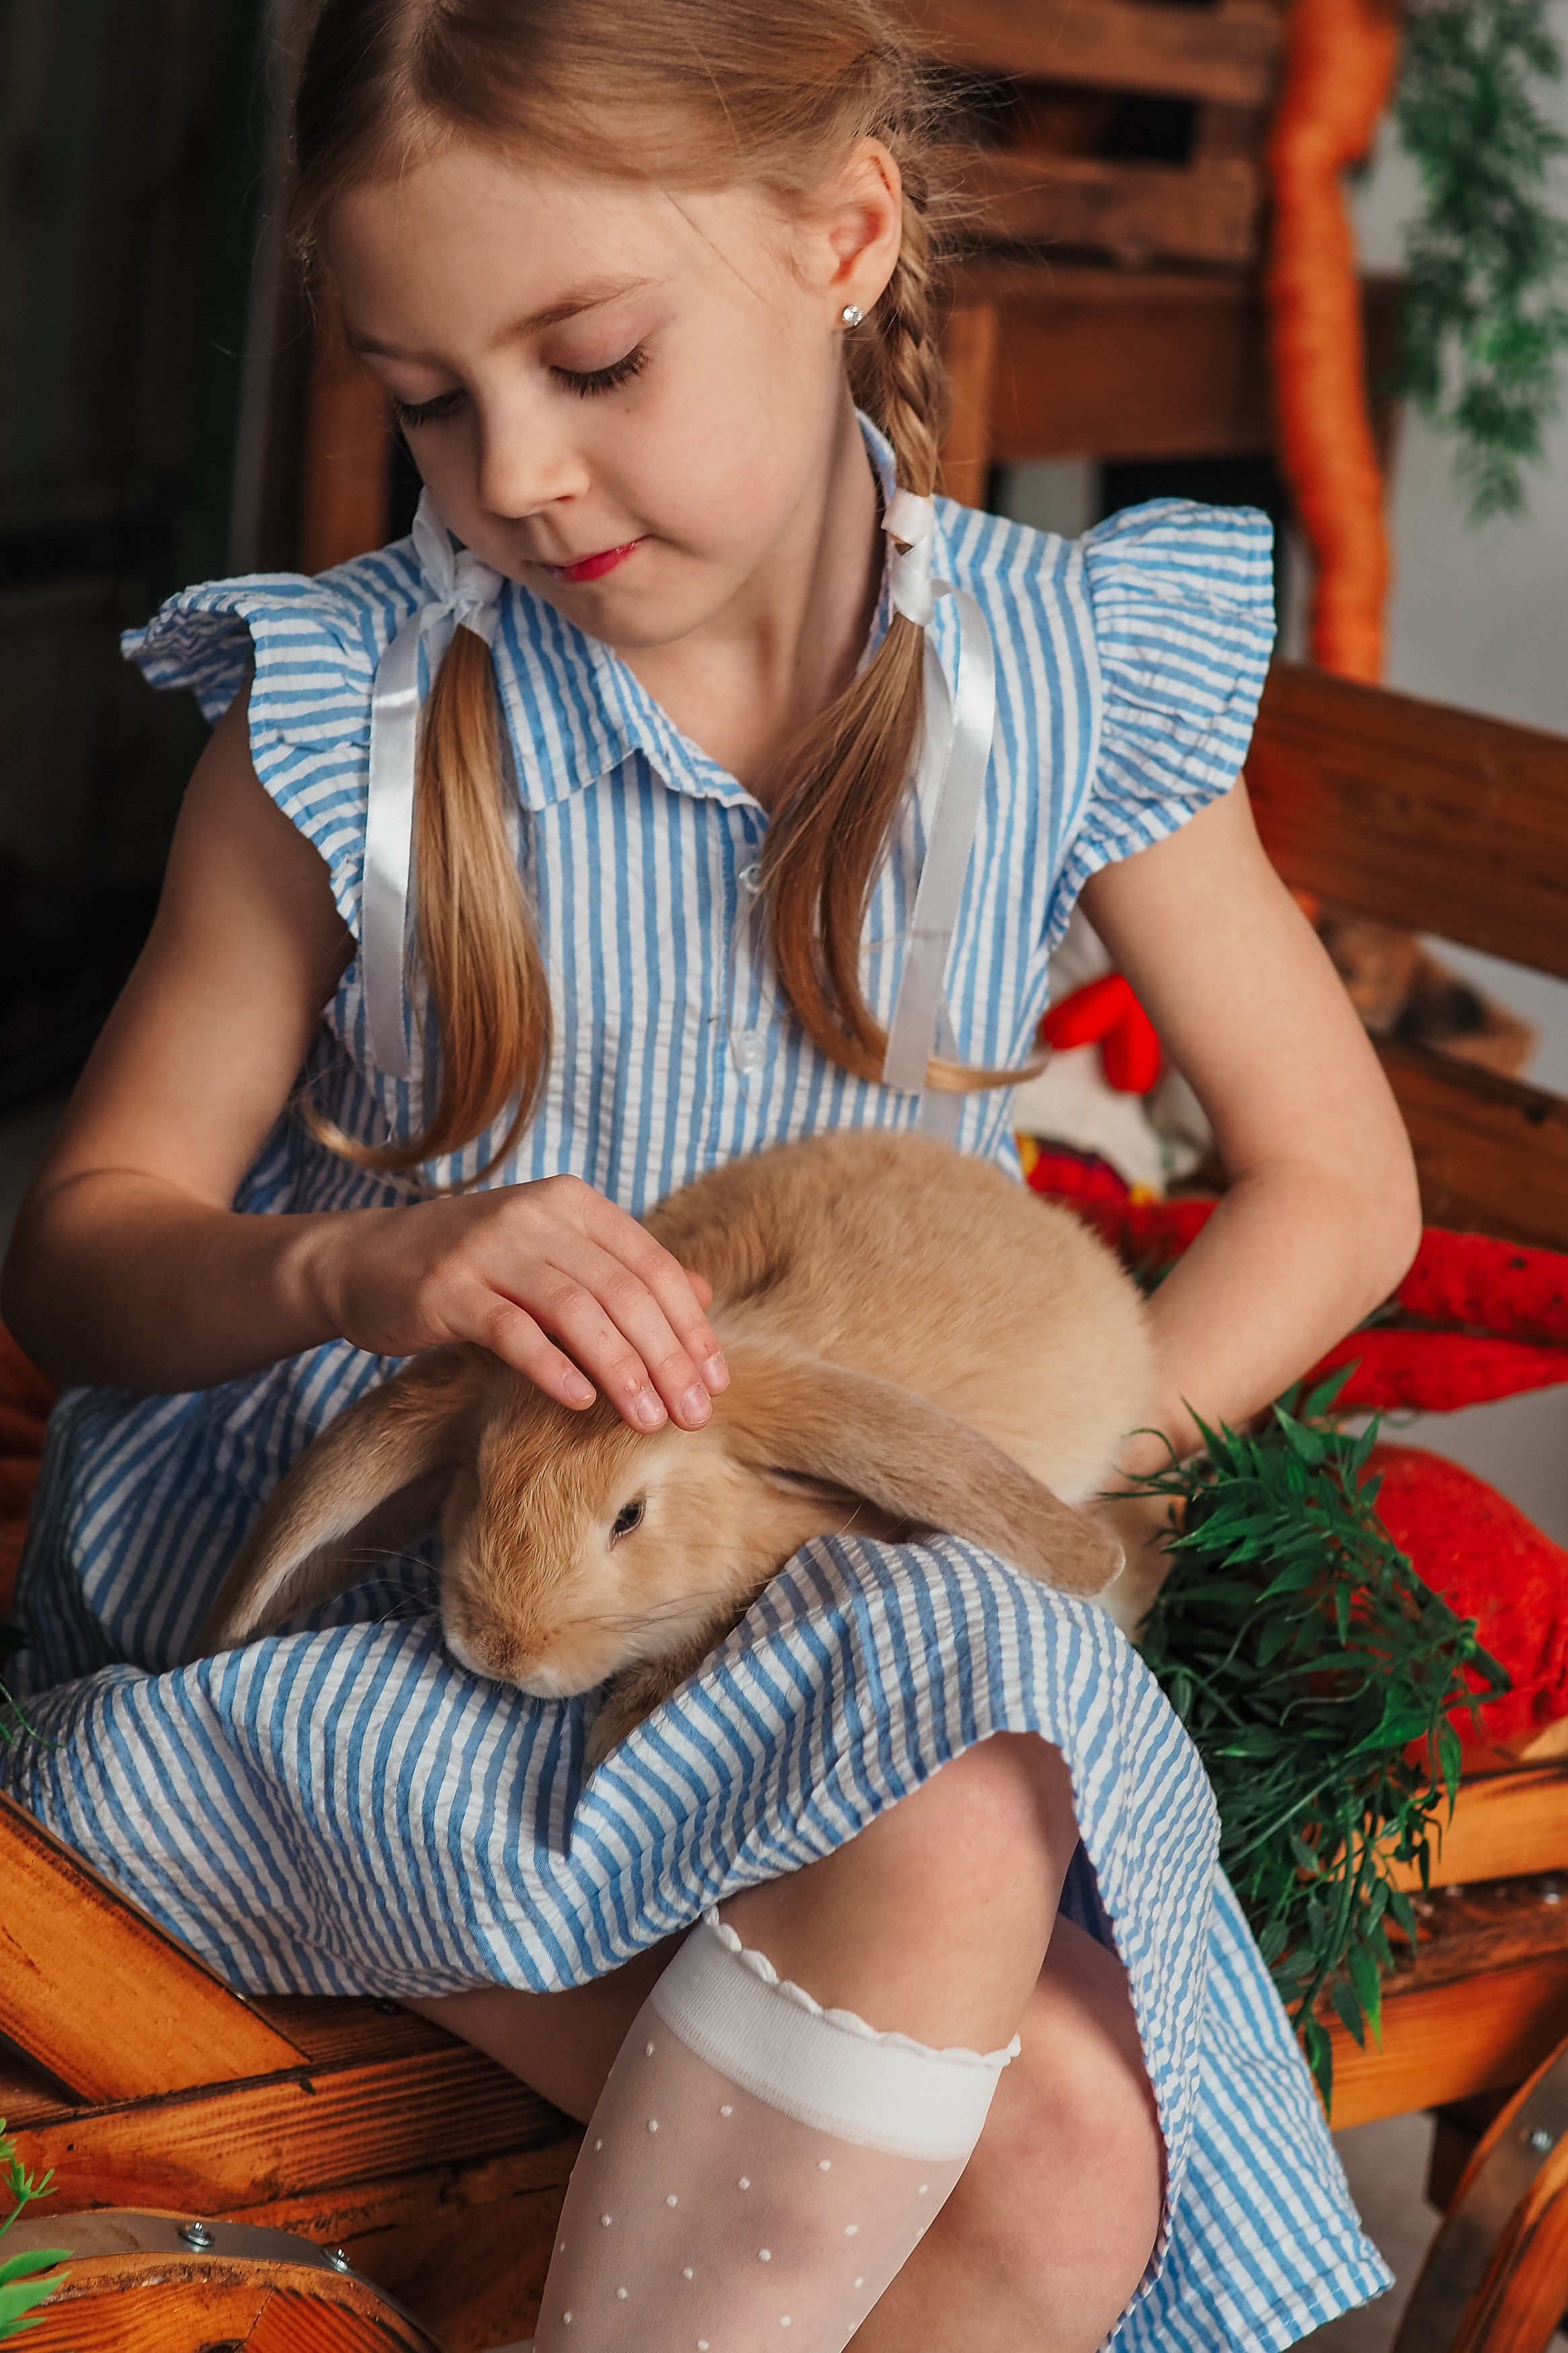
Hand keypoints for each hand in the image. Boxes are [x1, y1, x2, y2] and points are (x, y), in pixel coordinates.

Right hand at [314, 1177, 727, 1429]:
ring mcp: (488, 1248)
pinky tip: (581, 1401)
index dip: (690, 1327)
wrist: (361, 1261)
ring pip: (577, 1311)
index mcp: (573, 1203)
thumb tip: (701, 1295)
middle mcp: (536, 1214)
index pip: (652, 1266)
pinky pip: (512, 1330)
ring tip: (649, 1419)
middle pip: (623, 1291)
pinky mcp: (446, 1287)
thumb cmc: (469, 1267)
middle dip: (667, 1358)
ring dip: (622, 1370)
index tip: (714, 1383)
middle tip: (692, 1415)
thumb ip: (622, 1271)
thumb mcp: (552, 1256)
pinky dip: (552, 1367)